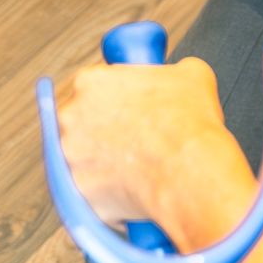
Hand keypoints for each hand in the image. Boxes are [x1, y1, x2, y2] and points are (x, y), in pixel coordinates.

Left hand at [55, 57, 240, 225]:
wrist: (189, 170)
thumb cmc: (189, 121)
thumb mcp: (192, 74)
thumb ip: (171, 72)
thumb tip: (174, 80)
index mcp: (91, 81)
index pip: (94, 85)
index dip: (115, 96)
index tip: (129, 106)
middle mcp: (71, 116)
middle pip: (80, 120)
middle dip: (102, 129)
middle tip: (133, 137)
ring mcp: (70, 155)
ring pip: (83, 157)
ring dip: (102, 161)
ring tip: (137, 165)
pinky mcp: (78, 190)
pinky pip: (91, 189)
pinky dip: (108, 190)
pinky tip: (134, 186)